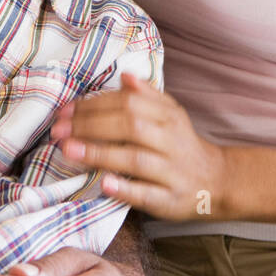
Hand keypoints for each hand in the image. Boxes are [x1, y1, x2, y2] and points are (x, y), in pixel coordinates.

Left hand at [49, 71, 228, 220]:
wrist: (217, 181)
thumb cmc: (181, 144)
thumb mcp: (171, 114)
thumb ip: (147, 95)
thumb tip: (124, 76)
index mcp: (167, 116)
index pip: (128, 103)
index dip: (94, 105)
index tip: (65, 110)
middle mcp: (171, 140)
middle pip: (129, 126)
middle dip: (90, 126)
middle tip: (58, 130)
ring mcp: (171, 171)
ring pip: (135, 158)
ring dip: (99, 154)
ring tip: (69, 150)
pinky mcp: (170, 200)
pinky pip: (147, 194)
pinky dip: (126, 188)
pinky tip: (104, 184)